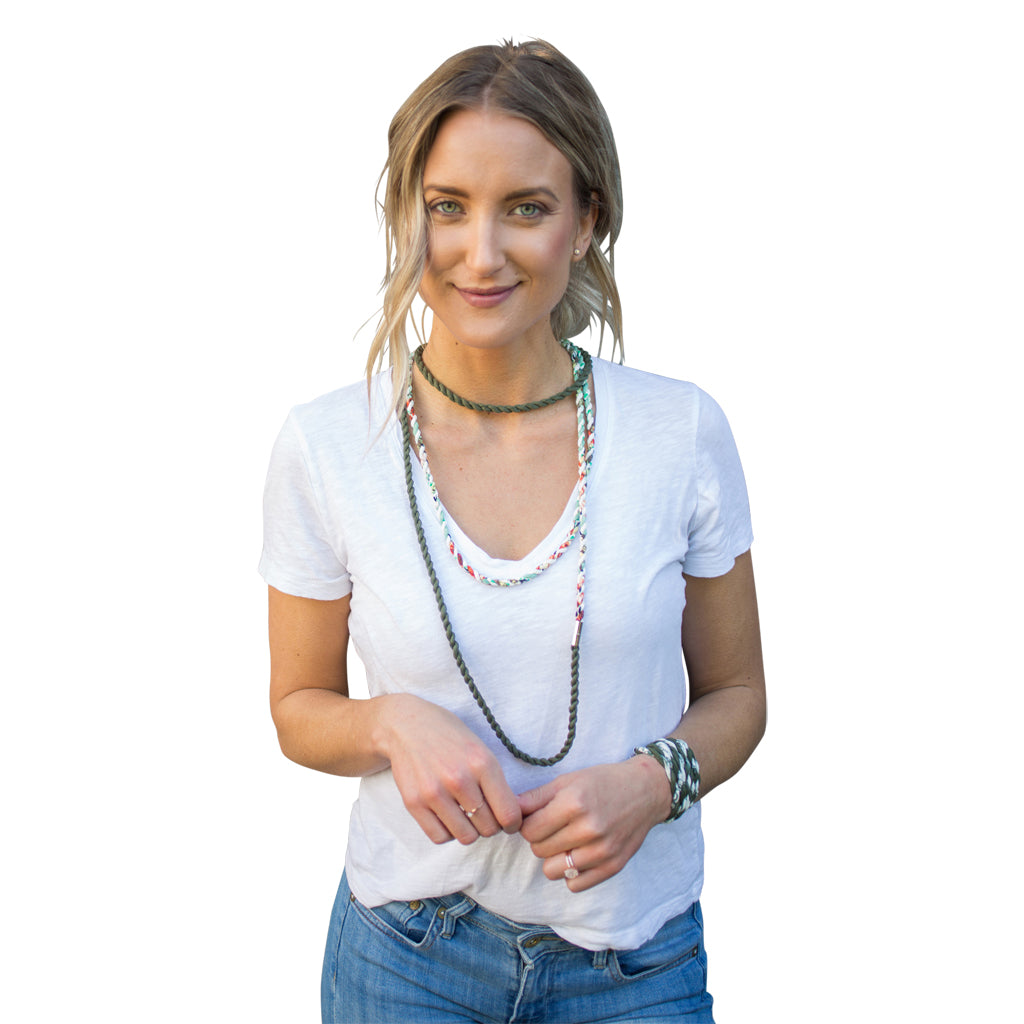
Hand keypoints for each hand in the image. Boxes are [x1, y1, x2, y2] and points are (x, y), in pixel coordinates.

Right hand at [377, 694, 521, 845]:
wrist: (407, 725)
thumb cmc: (449, 736)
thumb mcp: (480, 749)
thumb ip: (495, 781)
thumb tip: (511, 815)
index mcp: (482, 763)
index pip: (508, 813)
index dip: (513, 823)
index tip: (510, 822)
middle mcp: (459, 779)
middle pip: (489, 828)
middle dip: (491, 825)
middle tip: (485, 814)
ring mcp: (434, 792)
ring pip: (466, 837)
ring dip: (470, 830)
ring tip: (465, 815)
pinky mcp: (414, 803)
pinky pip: (440, 837)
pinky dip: (447, 832)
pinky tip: (448, 817)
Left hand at [517, 757, 668, 891]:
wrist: (646, 791)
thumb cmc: (602, 782)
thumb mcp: (568, 780)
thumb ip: (536, 798)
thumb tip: (509, 811)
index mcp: (574, 803)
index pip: (529, 830)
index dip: (528, 824)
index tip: (536, 819)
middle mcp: (588, 829)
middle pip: (539, 850)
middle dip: (540, 839)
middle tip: (553, 827)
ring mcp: (602, 851)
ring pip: (552, 871)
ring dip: (553, 858)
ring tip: (565, 842)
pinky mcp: (613, 867)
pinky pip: (574, 885)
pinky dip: (572, 873)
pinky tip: (579, 854)